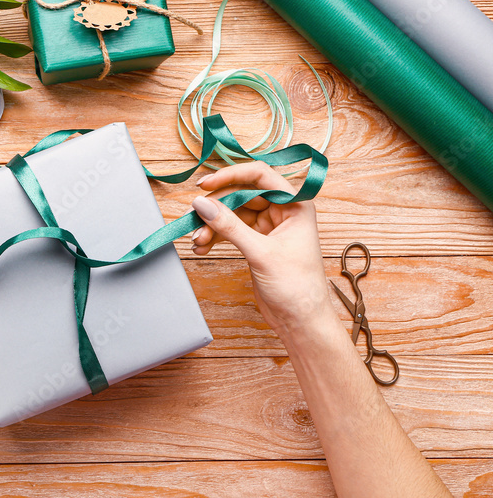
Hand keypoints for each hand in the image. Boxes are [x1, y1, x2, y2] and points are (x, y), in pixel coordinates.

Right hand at [189, 162, 332, 336]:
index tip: (205, 185)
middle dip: (216, 208)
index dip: (230, 176)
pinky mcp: (257, 242)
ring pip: (232, 214)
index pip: (260, 176)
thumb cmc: (297, 287)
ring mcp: (269, 227)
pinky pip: (231, 230)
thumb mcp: (261, 253)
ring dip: (212, 225)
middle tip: (195, 220)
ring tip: (197, 241)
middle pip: (241, 195)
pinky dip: (215, 237)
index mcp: (295, 205)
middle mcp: (283, 211)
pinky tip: (203, 247)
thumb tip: (201, 203)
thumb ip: (229, 226)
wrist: (301, 321)